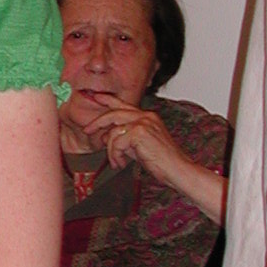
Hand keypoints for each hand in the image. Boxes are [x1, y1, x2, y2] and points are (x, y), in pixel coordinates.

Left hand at [81, 99, 224, 219]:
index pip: (124, 104)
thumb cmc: (162, 162)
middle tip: (87, 130)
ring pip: (113, 132)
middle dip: (97, 122)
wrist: (178, 170)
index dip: (108, 99)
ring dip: (111, 151)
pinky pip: (117, 143)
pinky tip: (122, 164)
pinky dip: (116, 156)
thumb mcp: (139, 147)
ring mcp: (144, 123)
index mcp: (148, 117)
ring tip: (117, 162)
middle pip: (114, 114)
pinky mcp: (140, 133)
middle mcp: (146, 117)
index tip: (96, 97)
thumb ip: (125, 139)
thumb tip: (106, 137)